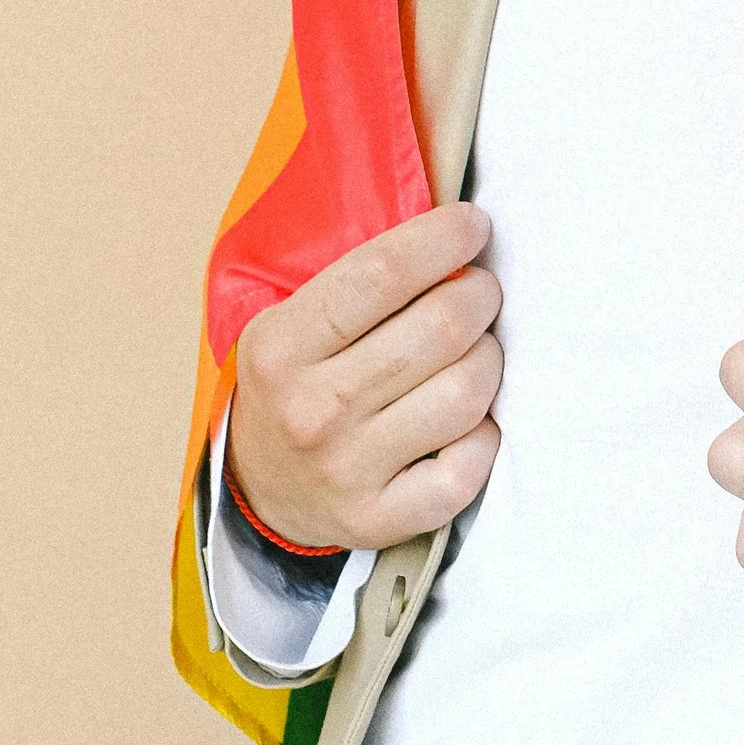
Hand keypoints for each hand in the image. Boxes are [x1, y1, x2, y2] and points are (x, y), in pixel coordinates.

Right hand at [227, 204, 502, 553]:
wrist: (255, 490)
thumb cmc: (293, 385)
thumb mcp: (289, 320)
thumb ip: (356, 277)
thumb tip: (450, 225)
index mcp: (282, 345)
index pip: (383, 272)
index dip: (444, 238)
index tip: (474, 225)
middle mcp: (313, 409)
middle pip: (442, 328)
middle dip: (480, 296)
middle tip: (479, 293)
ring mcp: (347, 469)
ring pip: (467, 393)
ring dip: (488, 360)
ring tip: (473, 353)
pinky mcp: (378, 519)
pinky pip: (467, 470)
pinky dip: (484, 438)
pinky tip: (469, 422)